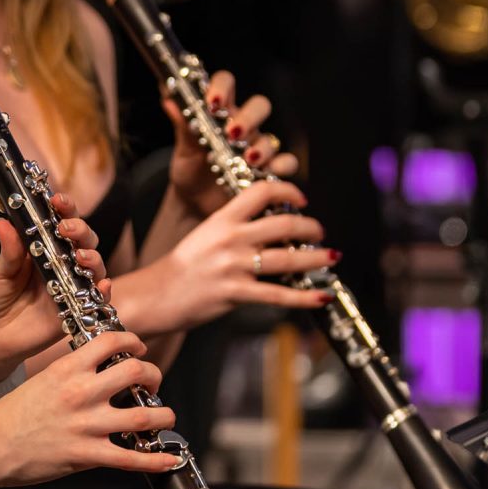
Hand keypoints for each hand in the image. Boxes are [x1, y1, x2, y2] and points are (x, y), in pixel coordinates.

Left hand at [0, 195, 102, 384]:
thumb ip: (7, 251)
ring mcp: (72, 286)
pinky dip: (104, 290)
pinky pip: (98, 298)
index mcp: (43, 248)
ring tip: (81, 257)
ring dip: (93, 257)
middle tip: (66, 229)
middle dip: (80, 229)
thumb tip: (3, 222)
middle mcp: (62, 264)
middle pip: (84, 239)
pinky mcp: (77, 309)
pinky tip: (102, 285)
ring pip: (95, 266)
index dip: (64, 208)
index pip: (60, 221)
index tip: (57, 200)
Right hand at [0, 331, 180, 488]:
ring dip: (163, 415)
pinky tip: (170, 458)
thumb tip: (100, 368)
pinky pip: (131, 458)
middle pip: (136, 373)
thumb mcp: (43, 379)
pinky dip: (156, 460)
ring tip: (165, 415)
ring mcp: (86, 425)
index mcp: (68, 369)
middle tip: (153, 381)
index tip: (138, 349)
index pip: (111, 342)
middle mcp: (81, 393)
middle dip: (153, 375)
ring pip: (144, 416)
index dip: (133, 342)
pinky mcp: (87, 455)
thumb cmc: (15, 413)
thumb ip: (73, 372)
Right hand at [126, 179, 336, 333]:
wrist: (156, 294)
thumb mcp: (206, 234)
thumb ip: (236, 226)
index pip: (261, 192)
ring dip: (316, 258)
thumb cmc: (183, 267)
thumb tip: (271, 225)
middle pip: (283, 223)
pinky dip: (305, 297)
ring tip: (331, 257)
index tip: (302, 200)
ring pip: (287, 259)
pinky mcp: (236, 293)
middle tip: (321, 232)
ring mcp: (234, 266)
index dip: (288, 191)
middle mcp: (230, 238)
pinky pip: (279, 295)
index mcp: (222, 219)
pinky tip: (321, 296)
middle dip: (311, 227)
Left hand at [163, 69, 299, 217]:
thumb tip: (168, 99)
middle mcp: (243, 127)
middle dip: (249, 117)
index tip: (213, 102)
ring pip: (271, 138)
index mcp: (221, 112)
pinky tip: (268, 172)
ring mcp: (257, 148)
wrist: (194, 204)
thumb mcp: (183, 149)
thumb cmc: (190, 170)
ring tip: (247, 159)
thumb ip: (182, 124)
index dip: (222, 87)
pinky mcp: (268, 171)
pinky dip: (281, 166)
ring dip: (261, 147)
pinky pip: (286, 164)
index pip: (227, 84)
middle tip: (233, 133)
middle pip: (259, 106)